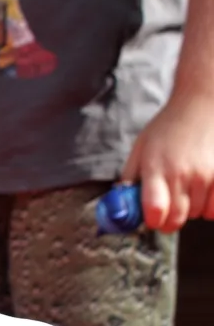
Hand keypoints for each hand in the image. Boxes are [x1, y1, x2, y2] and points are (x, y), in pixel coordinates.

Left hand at [122, 91, 213, 232]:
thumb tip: (120, 204)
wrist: (201, 104)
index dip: (152, 221)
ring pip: (197, 215)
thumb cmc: (167, 127)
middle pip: (176, 219)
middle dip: (168, 221)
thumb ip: (130, 177)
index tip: (151, 218)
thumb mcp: (140, 149)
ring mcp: (206, 175)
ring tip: (187, 191)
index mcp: (156, 169)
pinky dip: (210, 207)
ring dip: (191, 210)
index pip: (155, 210)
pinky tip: (204, 191)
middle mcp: (182, 174)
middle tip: (167, 210)